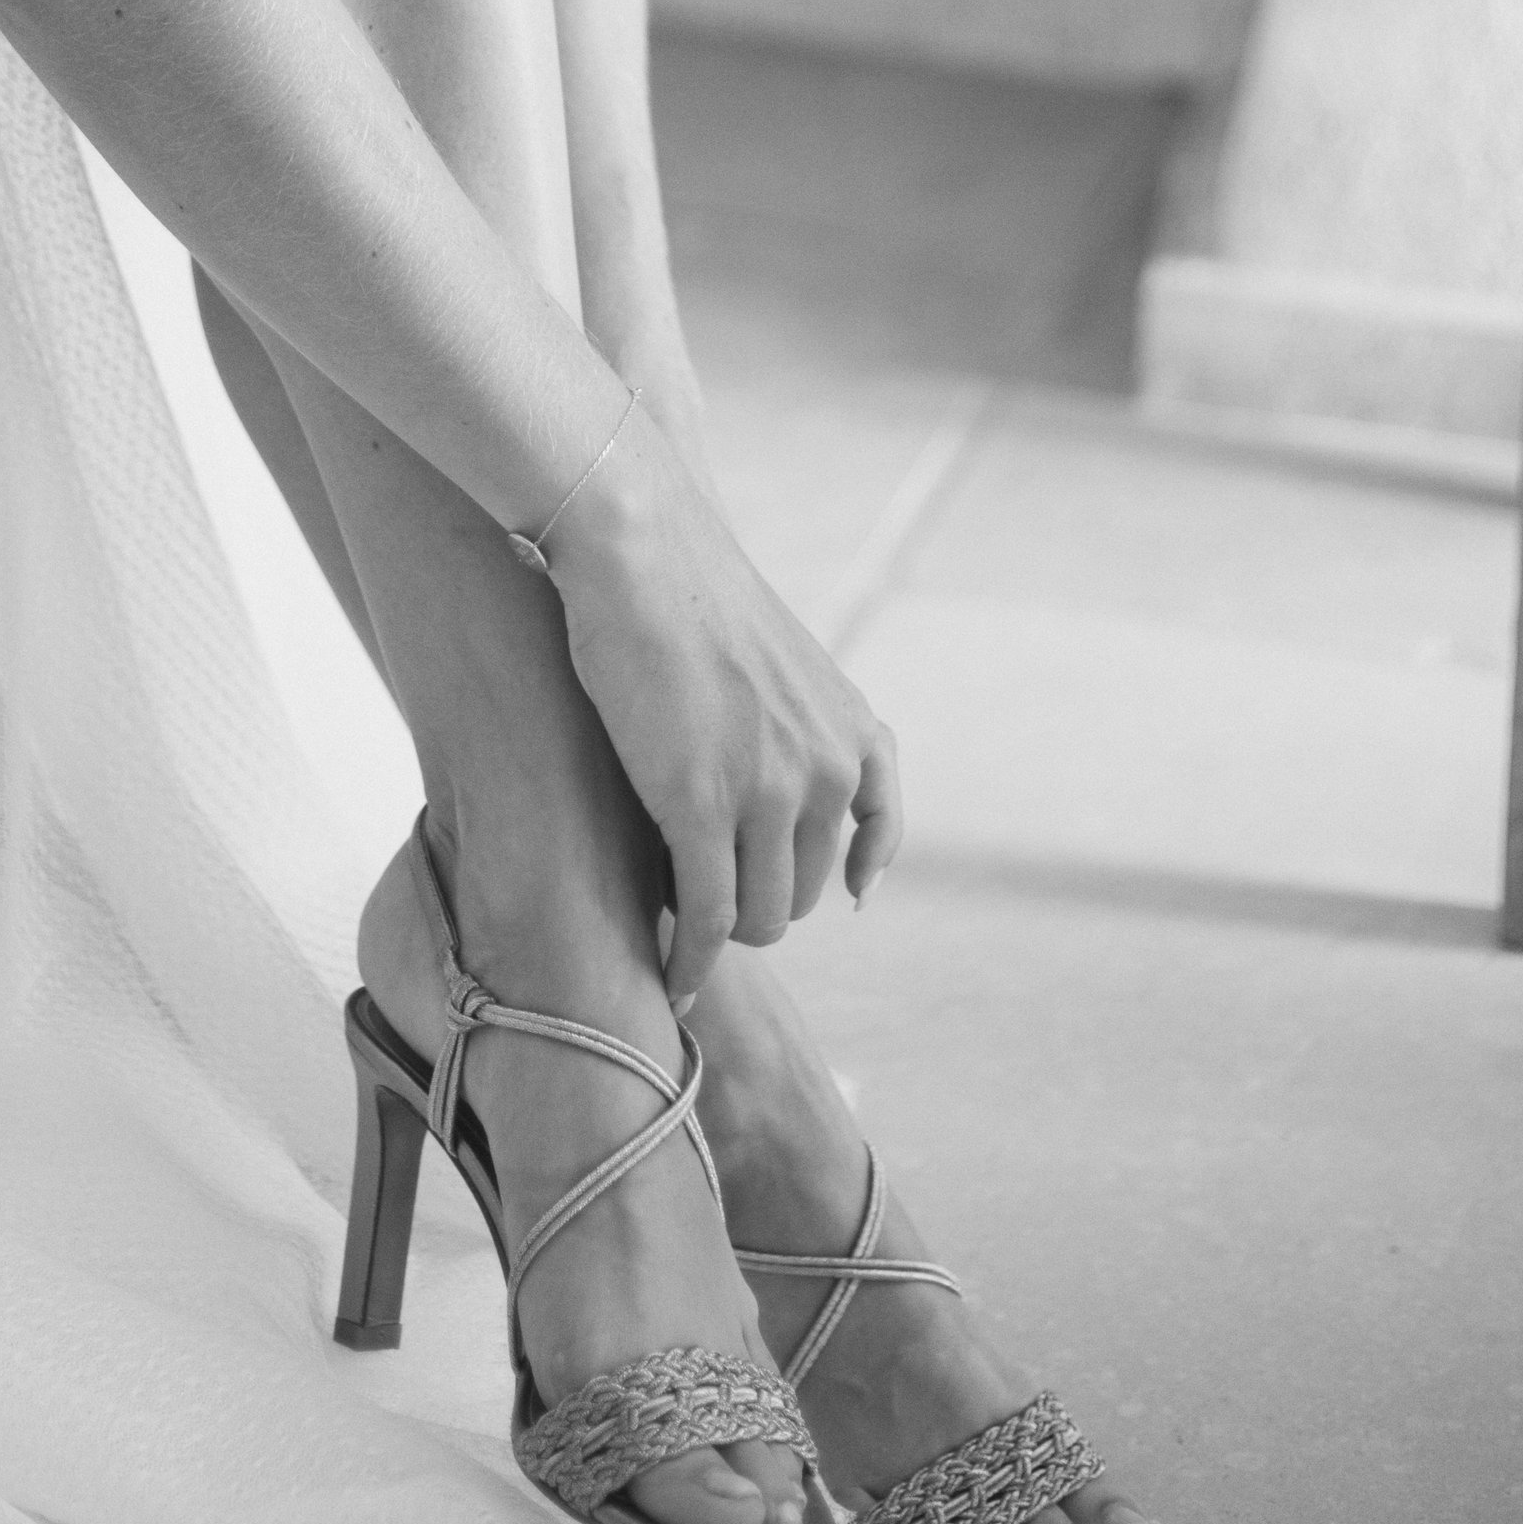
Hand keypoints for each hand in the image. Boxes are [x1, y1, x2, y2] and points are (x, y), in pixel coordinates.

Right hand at [545, 398, 903, 1002]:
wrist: (643, 547)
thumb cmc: (691, 593)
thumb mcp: (783, 659)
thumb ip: (800, 724)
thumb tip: (787, 793)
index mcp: (853, 729)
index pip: (879, 830)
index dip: (856, 870)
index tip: (845, 893)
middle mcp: (826, 767)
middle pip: (806, 890)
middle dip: (758, 898)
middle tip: (702, 886)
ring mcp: (767, 790)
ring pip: (761, 916)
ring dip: (721, 932)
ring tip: (679, 921)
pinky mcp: (699, 805)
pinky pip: (708, 916)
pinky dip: (692, 959)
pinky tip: (673, 976)